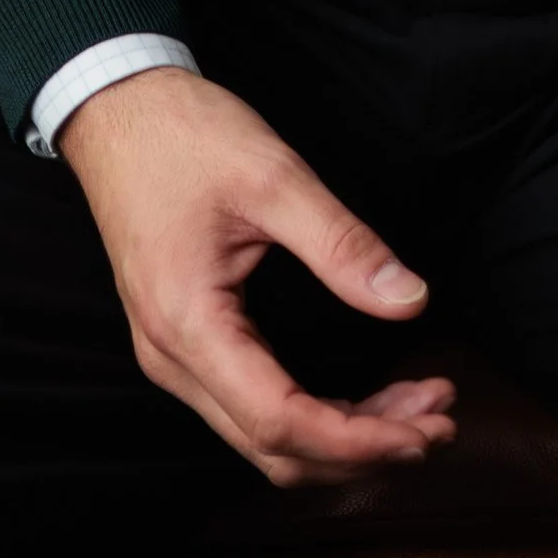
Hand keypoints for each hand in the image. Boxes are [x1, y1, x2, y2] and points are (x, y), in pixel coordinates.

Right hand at [59, 64, 456, 483]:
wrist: (118, 110)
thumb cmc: (184, 135)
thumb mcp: (272, 176)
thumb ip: (341, 245)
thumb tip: (411, 301)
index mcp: (188, 324)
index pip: (280, 423)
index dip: (358, 440)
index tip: (425, 429)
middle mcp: (173, 360)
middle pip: (275, 448)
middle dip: (363, 448)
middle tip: (439, 420)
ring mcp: (174, 357)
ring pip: (264, 437)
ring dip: (343, 437)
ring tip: (416, 407)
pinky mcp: (186, 342)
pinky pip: (252, 407)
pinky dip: (315, 415)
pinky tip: (364, 399)